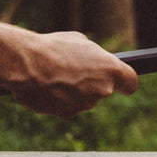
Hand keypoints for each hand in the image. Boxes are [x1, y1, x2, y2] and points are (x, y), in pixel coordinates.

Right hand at [9, 32, 139, 118]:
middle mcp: (103, 90)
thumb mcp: (81, 42)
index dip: (125, 83)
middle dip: (92, 83)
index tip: (121, 82)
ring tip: (56, 76)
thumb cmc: (53, 48)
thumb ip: (94, 57)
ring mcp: (85, 104)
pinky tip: (48, 87)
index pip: (130, 83)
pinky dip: (60, 100)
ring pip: (84, 99)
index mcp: (111, 70)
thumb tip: (94, 62)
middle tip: (75, 70)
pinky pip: (67, 106)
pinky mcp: (66, 114)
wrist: (25, 64)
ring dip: (75, 91)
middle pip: (104, 90)